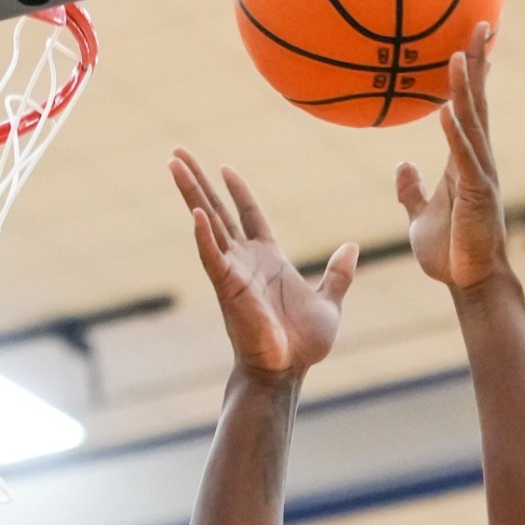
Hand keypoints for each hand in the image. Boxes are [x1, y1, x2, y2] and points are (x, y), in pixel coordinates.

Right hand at [172, 151, 353, 380]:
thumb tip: (351, 248)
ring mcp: (232, 270)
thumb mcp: (329, 302)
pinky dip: (204, 235)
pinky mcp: (227, 287)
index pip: (248, 213)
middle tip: (178, 152)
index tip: (225, 167)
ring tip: (173, 164)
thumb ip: (339, 274)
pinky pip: (212, 256)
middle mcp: (244, 259)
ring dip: (191, 193)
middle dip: (198, 179)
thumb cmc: (303, 345)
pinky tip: (195, 213)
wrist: (287, 371)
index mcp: (267, 258)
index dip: (237, 190)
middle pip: (217, 209)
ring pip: (206, 222)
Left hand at [393, 26, 509, 291]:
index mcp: (463, 161)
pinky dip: (454, 134)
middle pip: (476, 102)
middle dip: (477, 64)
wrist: (469, 284)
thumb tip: (401, 166)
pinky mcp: (477, 195)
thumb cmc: (449, 253)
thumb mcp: (419, 216)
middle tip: (480, 24)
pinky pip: (463, 158)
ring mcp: (480, 176)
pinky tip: (445, 111)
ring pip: (472, 123)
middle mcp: (476, 161)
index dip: (469, 74)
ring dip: (464, 90)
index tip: (471, 41)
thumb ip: (411, 190)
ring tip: (458, 56)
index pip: (467, 108)